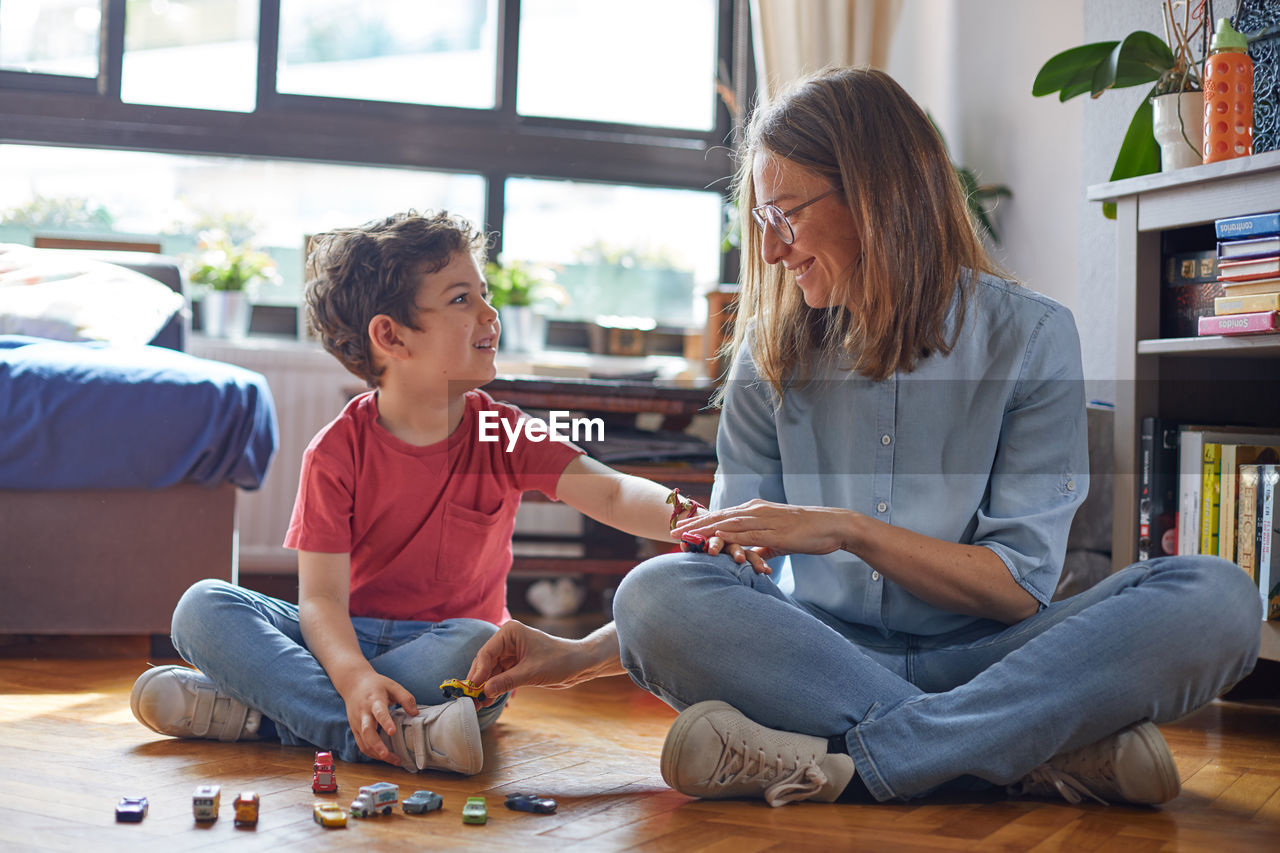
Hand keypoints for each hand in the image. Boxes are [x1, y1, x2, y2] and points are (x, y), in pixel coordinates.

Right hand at [338, 671, 418, 764]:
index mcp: (374, 701)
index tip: (392, 732)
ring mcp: (357, 722)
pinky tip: (385, 757)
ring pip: (363, 742)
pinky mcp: (354, 729)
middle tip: (387, 755)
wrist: (353, 683)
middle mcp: (363, 713)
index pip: (379, 712)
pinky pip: (361, 744)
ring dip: (376, 753)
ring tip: (394, 760)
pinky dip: (372, 753)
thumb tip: (415, 713)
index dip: (385, 722)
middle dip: (376, 745)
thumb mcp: (392, 685)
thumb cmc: (376, 685)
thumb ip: (405, 698)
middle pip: (367, 731)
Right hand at [467, 621, 617, 706]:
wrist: (579, 665)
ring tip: (478, 705)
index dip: (478, 672)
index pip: (486, 653)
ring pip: (491, 672)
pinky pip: (500, 677)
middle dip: (479, 682)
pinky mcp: (516, 665)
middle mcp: (507, 641)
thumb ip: (506, 681)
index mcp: (509, 633)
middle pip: (485, 663)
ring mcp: (510, 653)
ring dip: (485, 687)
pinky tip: (489, 701)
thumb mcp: (531, 673)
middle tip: (470, 700)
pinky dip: (495, 688)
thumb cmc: (559, 661)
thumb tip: (484, 691)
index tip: (472, 689)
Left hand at [671, 499, 853, 566]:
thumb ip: (762, 546)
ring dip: (707, 529)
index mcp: (757, 511)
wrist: (833, 526)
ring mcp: (766, 520)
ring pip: (730, 523)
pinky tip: (718, 539)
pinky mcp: (776, 532)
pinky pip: (750, 534)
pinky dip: (732, 536)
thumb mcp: (780, 540)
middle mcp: (758, 511)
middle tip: (674, 530)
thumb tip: (749, 557)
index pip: (723, 515)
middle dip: (696, 524)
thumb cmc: (809, 533)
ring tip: (687, 535)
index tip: (682, 526)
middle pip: (720, 517)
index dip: (701, 521)